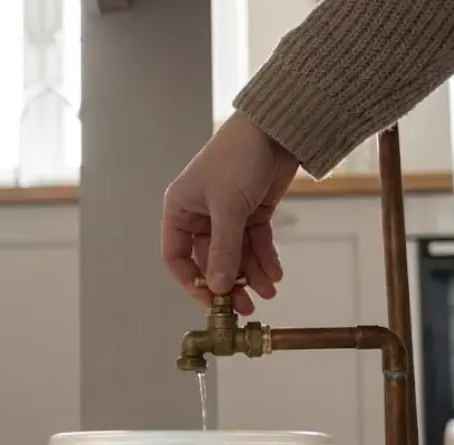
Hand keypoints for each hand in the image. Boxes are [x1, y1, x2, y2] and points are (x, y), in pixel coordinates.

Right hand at [161, 111, 299, 314]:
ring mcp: (227, 215)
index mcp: (180, 210)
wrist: (276, 129)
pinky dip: (264, 258)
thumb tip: (217, 286)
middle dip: (228, 283)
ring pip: (235, 254)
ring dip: (251, 274)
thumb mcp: (228, 208)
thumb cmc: (238, 158)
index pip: (177, 257)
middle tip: (243, 306)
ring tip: (268, 291)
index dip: (192, 281)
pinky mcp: (252, 212)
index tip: (211, 300)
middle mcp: (200, 215)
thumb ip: (223, 250)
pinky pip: (255, 242)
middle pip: (209, 259)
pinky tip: (275, 273)